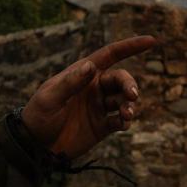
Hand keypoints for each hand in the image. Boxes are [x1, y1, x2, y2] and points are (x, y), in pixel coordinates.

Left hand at [21, 36, 156, 158]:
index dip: (131, 46)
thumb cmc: (38, 116)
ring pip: (124, 100)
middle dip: (130, 85)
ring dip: (129, 105)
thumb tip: (90, 66)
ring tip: (126, 115)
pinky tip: (122, 124)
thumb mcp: (50, 98)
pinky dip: (125, 121)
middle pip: (121, 79)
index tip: (151, 40)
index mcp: (82, 74)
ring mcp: (99, 107)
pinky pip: (120, 120)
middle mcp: (94, 88)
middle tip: (131, 96)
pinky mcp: (102, 126)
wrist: (35, 146)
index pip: (110, 55)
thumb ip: (70, 82)